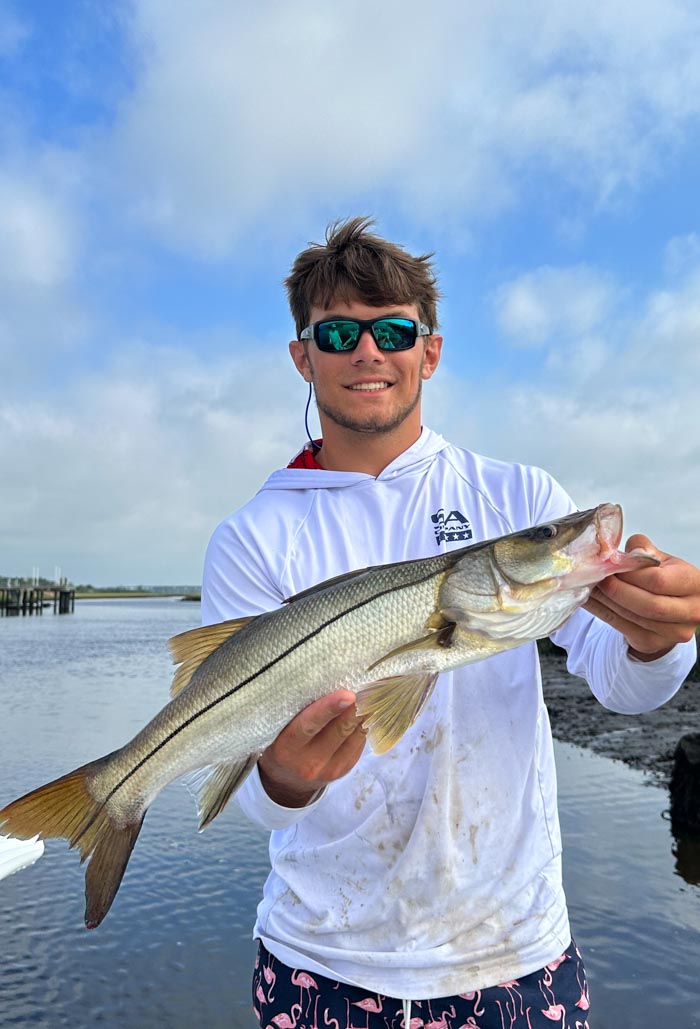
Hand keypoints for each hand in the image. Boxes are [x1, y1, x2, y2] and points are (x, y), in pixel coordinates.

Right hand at [258, 691, 366, 807]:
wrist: (287, 782)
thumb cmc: (281, 743)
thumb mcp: (278, 729)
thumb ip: (297, 711)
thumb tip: (328, 683)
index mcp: (287, 748)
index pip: (310, 725)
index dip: (330, 708)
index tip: (348, 694)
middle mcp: (308, 762)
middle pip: (339, 730)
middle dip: (356, 707)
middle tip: (368, 687)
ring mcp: (329, 769)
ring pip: (354, 736)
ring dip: (365, 713)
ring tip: (372, 693)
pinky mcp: (344, 770)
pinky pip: (359, 743)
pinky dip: (364, 724)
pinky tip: (365, 710)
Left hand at [584, 534, 699, 659]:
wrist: (671, 610)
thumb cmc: (666, 578)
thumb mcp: (661, 560)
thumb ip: (644, 550)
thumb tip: (623, 552)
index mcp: (694, 584)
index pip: (659, 581)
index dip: (631, 574)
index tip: (611, 564)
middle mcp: (691, 611)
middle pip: (648, 605)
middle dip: (617, 590)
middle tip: (597, 577)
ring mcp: (673, 632)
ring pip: (632, 617)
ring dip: (605, 600)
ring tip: (588, 585)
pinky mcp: (652, 643)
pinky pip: (621, 627)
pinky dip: (601, 611)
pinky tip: (588, 599)